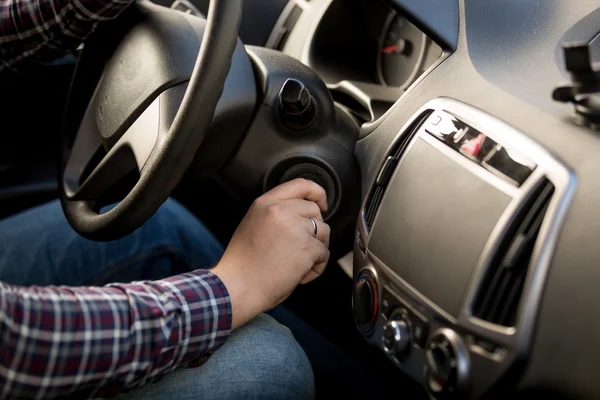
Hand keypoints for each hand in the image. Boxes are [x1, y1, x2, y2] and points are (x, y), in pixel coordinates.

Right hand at [213, 178, 330, 328]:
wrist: (237, 287)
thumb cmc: (243, 264)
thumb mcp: (253, 224)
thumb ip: (275, 213)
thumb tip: (302, 214)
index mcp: (265, 203)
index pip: (301, 184)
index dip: (317, 192)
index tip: (322, 204)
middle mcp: (281, 211)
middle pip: (315, 211)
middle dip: (314, 230)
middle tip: (300, 249)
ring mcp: (295, 228)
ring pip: (323, 231)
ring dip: (317, 248)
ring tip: (298, 264)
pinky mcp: (306, 248)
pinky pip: (324, 253)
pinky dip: (317, 267)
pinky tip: (300, 275)